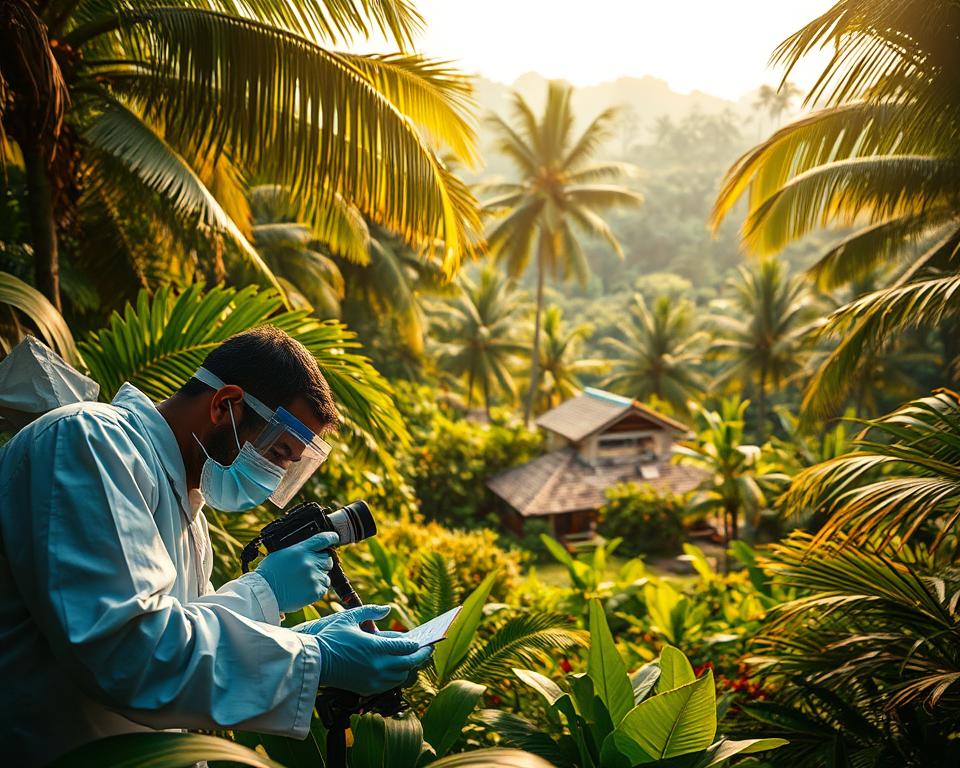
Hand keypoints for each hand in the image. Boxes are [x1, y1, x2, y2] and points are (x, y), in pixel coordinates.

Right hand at [256, 531, 337, 612]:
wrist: (263, 594)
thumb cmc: (269, 573)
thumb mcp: (281, 553)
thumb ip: (298, 550)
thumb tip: (311, 549)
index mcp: (300, 550)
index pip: (322, 539)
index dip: (331, 537)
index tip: (335, 538)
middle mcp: (309, 562)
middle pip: (327, 558)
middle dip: (322, 561)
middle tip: (312, 567)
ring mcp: (314, 577)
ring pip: (326, 574)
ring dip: (319, 576)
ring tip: (304, 580)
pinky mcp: (315, 591)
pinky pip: (324, 587)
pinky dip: (317, 588)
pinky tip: (305, 588)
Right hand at [308, 605, 433, 695]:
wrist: (314, 662)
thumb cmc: (331, 638)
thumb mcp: (349, 618)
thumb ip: (371, 611)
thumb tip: (388, 609)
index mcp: (375, 647)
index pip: (407, 648)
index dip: (418, 645)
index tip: (425, 641)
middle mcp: (378, 666)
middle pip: (409, 663)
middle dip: (421, 656)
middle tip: (428, 650)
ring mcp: (373, 680)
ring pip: (401, 676)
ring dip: (409, 667)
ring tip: (412, 658)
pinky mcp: (367, 689)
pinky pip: (390, 685)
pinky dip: (397, 676)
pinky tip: (397, 668)